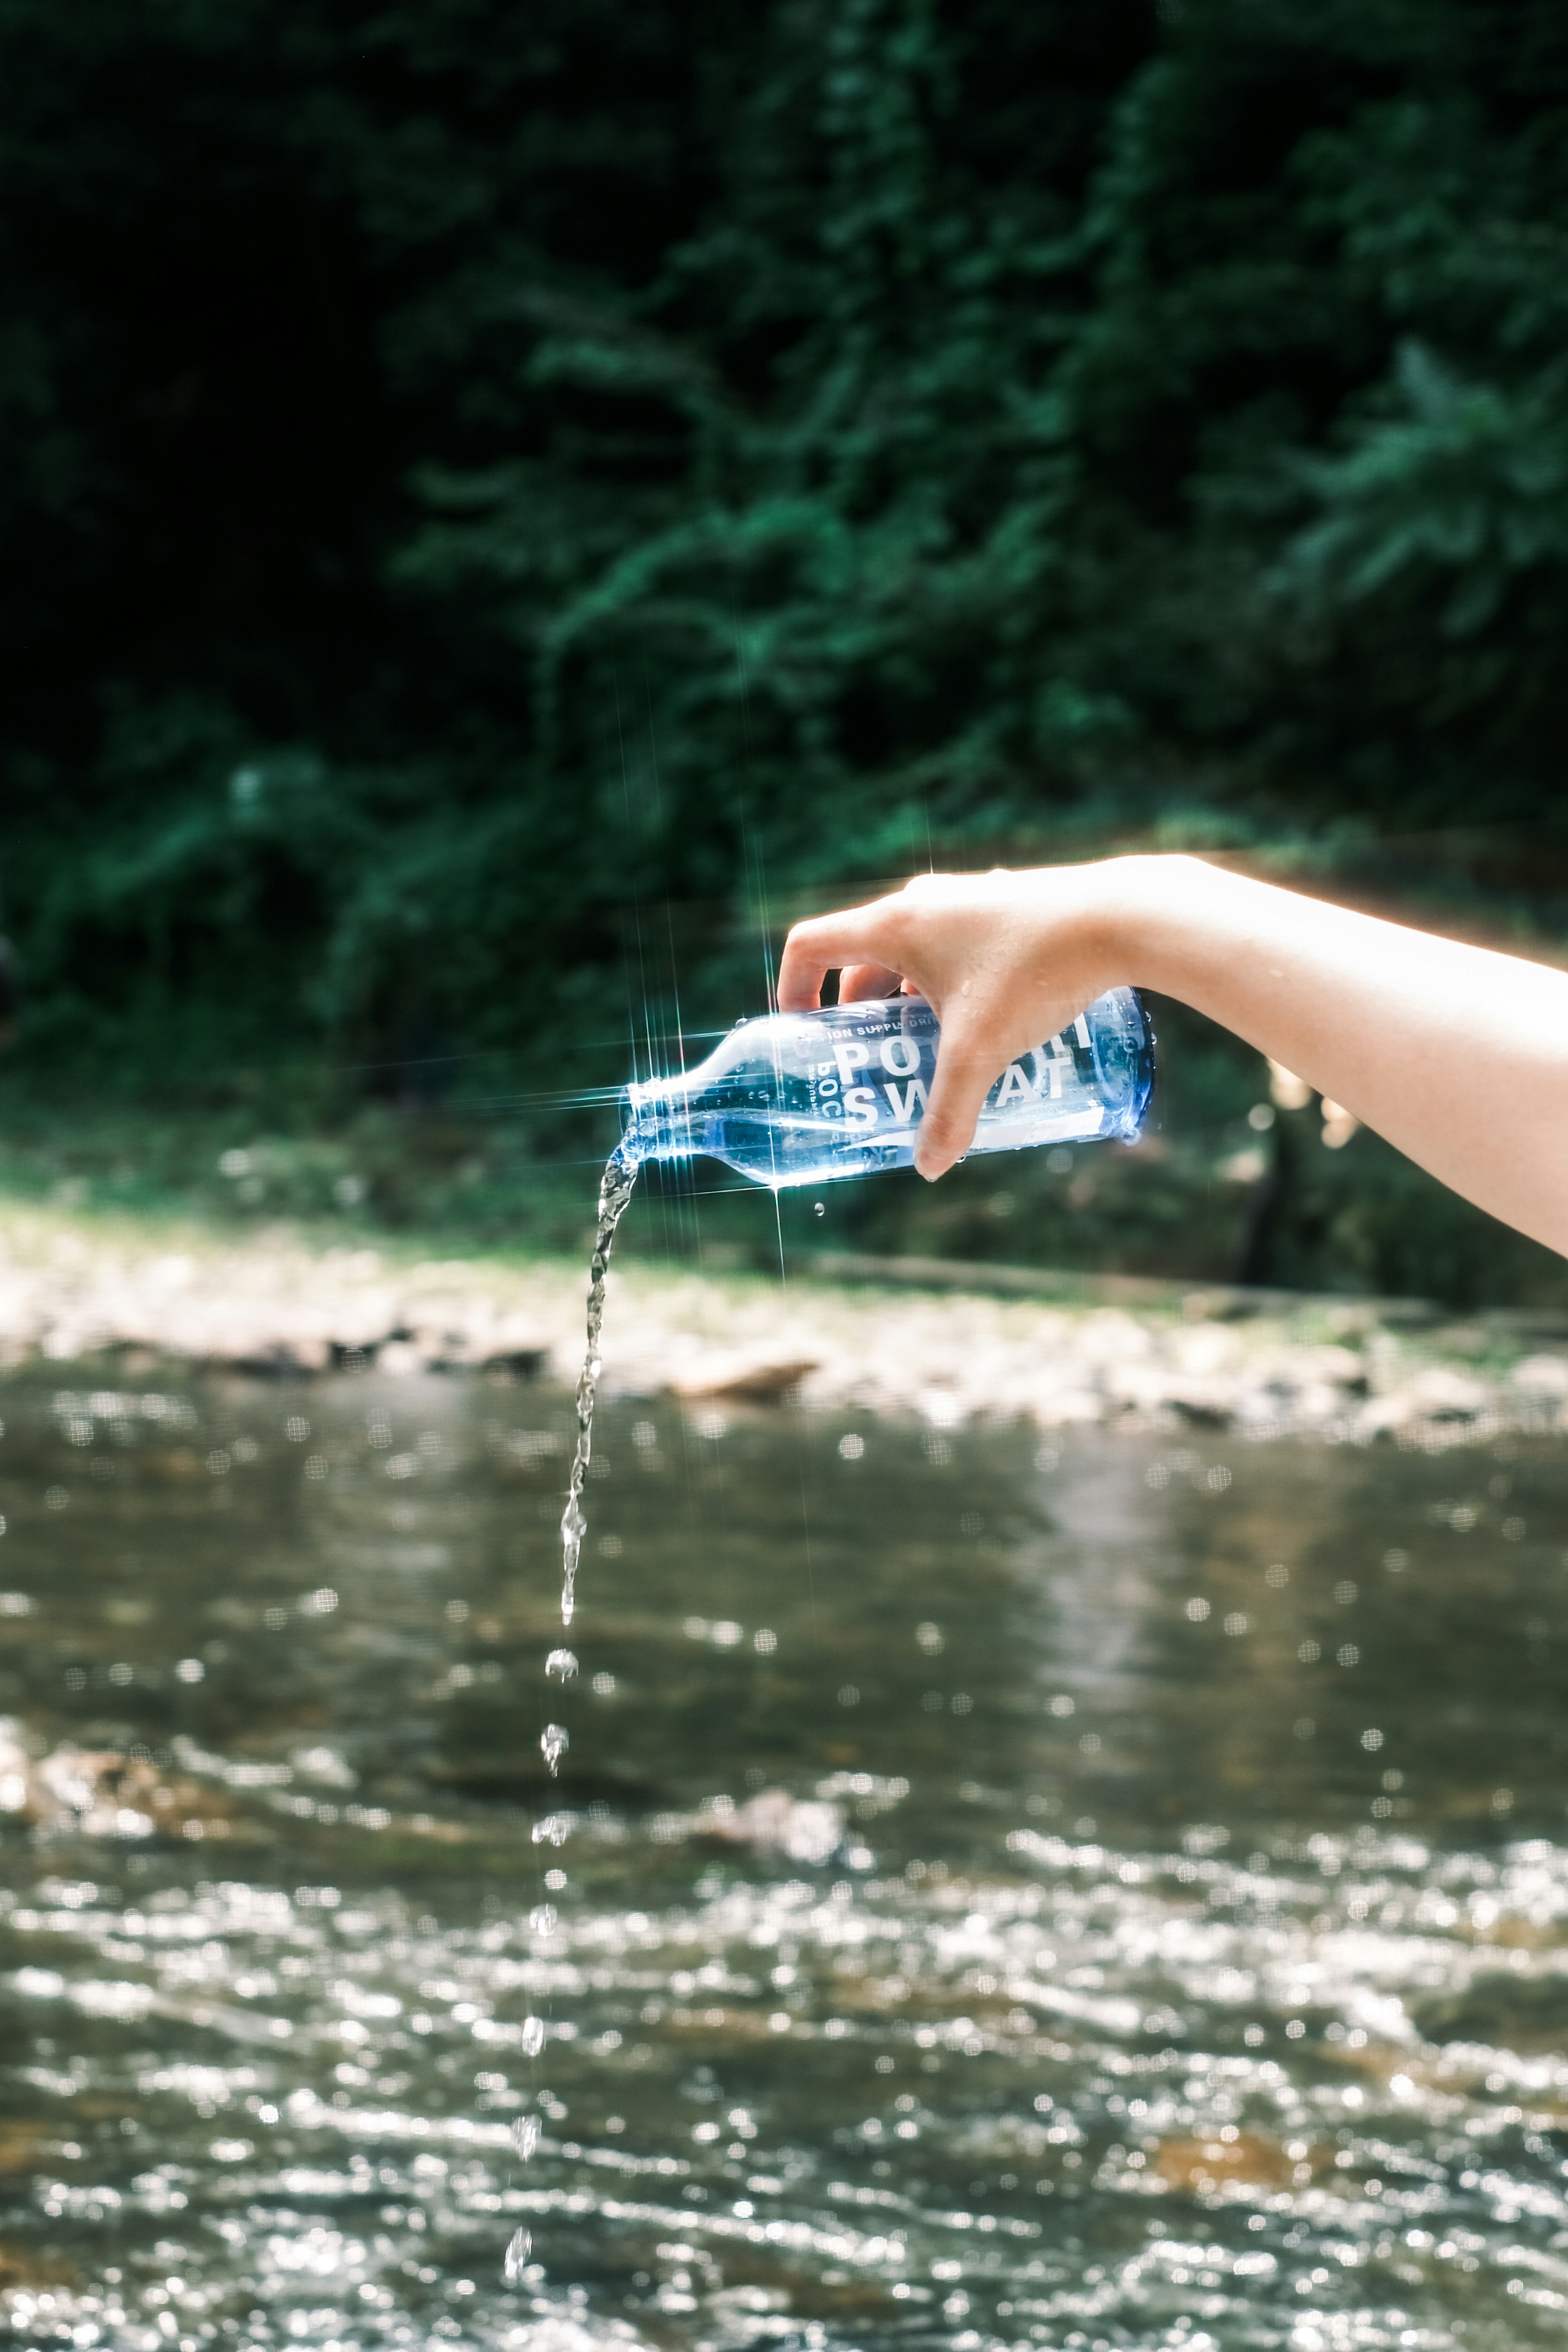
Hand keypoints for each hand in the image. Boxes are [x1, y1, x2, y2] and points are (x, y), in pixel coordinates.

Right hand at [778, 863, 1130, 1177]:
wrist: (1122, 917)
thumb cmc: (1037, 974)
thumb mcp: (982, 1052)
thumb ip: (949, 1112)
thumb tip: (930, 1168)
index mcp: (896, 924)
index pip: (811, 945)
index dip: (792, 989)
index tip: (804, 1032)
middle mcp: (924, 902)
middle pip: (864, 957)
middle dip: (859, 1012)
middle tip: (871, 1059)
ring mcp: (968, 899)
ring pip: (916, 952)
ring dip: (908, 999)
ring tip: (929, 1049)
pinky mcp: (1007, 906)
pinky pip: (957, 945)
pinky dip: (951, 983)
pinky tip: (986, 1021)